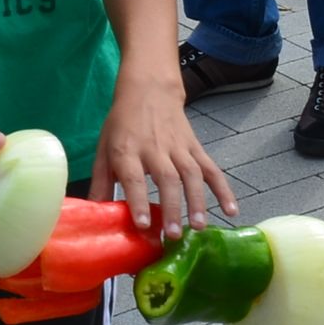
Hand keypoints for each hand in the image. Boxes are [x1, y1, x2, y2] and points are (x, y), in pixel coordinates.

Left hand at [92, 71, 238, 240]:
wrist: (149, 89)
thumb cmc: (122, 124)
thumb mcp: (104, 149)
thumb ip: (100, 182)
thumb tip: (93, 216)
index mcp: (127, 149)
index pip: (133, 177)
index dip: (138, 200)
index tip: (143, 225)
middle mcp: (154, 148)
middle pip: (167, 179)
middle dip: (172, 207)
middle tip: (174, 235)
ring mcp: (178, 147)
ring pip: (191, 174)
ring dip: (197, 201)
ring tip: (199, 227)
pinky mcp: (195, 147)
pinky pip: (211, 168)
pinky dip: (223, 189)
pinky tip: (231, 209)